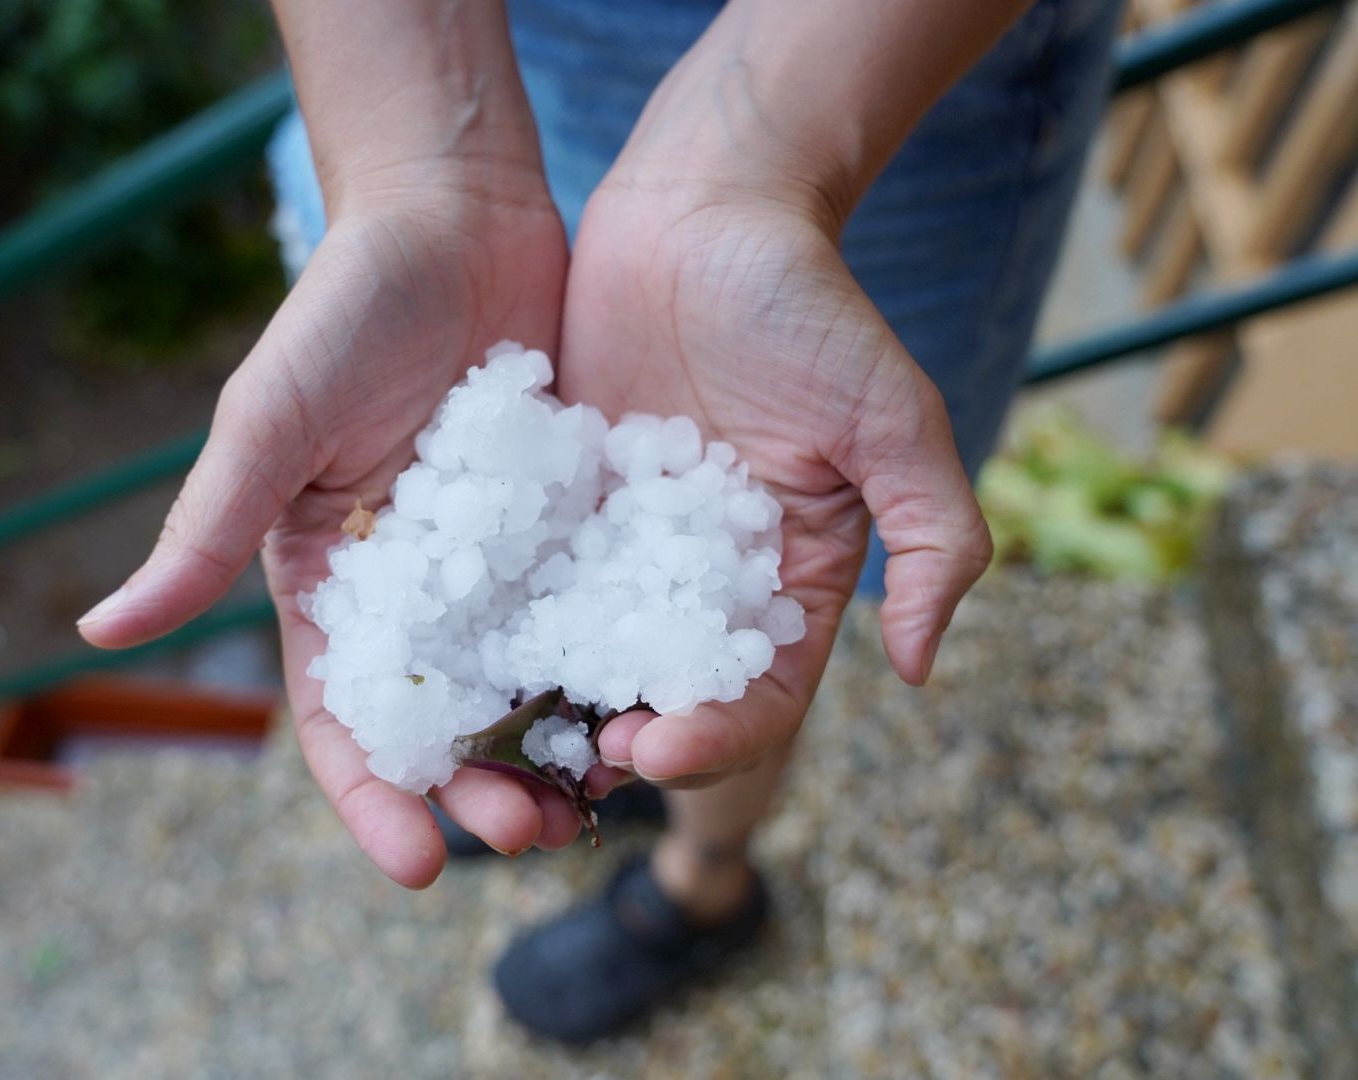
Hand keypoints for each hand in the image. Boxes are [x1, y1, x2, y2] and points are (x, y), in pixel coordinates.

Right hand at [78, 187, 609, 886]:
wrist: (454, 214)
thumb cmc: (344, 308)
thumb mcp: (272, 420)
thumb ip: (205, 528)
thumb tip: (95, 635)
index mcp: (332, 584)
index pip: (344, 720)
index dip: (374, 799)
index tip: (418, 867)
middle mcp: (416, 588)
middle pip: (447, 722)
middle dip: (480, 792)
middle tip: (536, 836)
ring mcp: (496, 559)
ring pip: (526, 682)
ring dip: (555, 747)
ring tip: (602, 794)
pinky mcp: (564, 522)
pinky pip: (591, 607)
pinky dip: (612, 661)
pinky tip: (652, 699)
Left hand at [558, 173, 992, 788]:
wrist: (704, 209)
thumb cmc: (808, 306)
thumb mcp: (892, 416)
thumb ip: (937, 538)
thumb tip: (924, 669)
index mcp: (789, 584)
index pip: (759, 697)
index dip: (717, 739)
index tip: (659, 747)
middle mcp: (702, 585)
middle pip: (665, 702)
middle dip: (622, 749)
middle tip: (567, 767)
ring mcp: (623, 553)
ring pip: (587, 663)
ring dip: (551, 714)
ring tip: (503, 740)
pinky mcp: (557, 511)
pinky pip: (524, 588)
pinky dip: (499, 633)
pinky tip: (455, 658)